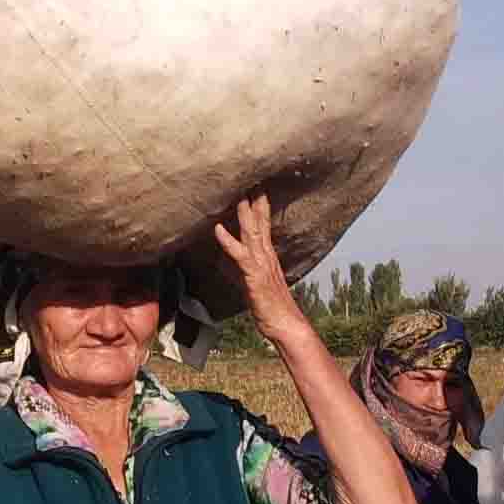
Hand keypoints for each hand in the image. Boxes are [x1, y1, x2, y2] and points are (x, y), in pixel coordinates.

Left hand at [214, 193, 308, 340]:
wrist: (285, 324)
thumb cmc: (269, 307)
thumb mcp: (250, 284)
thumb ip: (237, 270)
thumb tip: (223, 262)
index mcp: (267, 256)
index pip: (264, 225)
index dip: (260, 207)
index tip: (256, 189)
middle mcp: (266, 256)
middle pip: (260, 223)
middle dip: (255, 201)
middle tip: (250, 179)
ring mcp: (261, 265)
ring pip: (252, 233)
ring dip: (245, 213)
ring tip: (238, 195)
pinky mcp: (254, 276)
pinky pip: (239, 255)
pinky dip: (227, 241)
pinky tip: (218, 229)